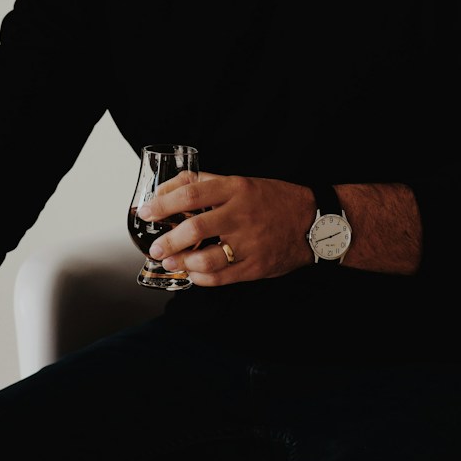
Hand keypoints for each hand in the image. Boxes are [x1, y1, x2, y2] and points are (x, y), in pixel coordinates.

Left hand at [138, 172, 314, 285]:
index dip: (163, 204)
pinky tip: (192, 273)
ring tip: (170, 261)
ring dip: (182, 262)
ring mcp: (250, 243)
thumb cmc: (273, 200)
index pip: (190, 194)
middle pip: (195, 228)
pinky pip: (221, 278)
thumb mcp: (241, 182)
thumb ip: (204, 183)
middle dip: (168, 240)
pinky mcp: (256, 266)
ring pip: (206, 259)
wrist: (315, 222)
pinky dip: (200, 278)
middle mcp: (241, 215)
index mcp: (236, 189)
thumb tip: (165, 190)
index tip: (146, 212)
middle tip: (154, 246)